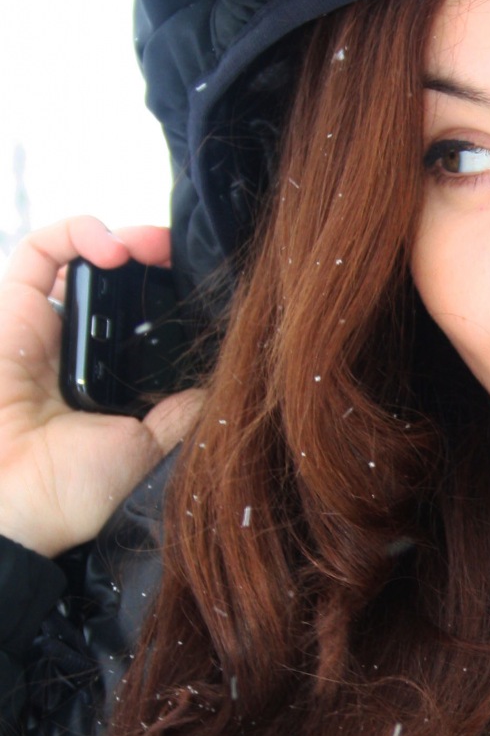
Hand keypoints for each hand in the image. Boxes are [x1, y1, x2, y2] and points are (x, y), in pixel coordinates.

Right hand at [0, 216, 202, 557]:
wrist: (24, 502)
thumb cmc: (77, 487)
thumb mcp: (150, 445)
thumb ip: (182, 412)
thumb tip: (224, 383)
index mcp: (111, 377)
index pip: (142, 318)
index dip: (169, 293)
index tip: (201, 286)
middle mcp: (78, 348)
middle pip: (116, 283)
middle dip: (151, 258)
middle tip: (179, 255)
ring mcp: (43, 328)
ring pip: (80, 258)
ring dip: (120, 237)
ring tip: (151, 246)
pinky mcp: (10, 312)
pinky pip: (37, 253)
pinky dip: (75, 233)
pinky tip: (111, 246)